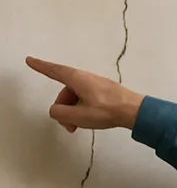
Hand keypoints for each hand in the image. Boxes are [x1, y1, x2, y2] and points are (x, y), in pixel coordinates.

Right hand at [25, 57, 142, 132]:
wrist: (135, 111)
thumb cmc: (106, 111)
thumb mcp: (77, 115)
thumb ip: (59, 113)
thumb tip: (56, 111)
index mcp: (76, 79)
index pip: (54, 71)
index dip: (41, 67)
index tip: (30, 60)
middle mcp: (86, 78)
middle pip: (66, 92)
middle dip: (63, 109)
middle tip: (68, 126)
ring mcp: (97, 85)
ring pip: (77, 98)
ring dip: (74, 112)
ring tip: (79, 126)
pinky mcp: (106, 93)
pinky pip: (88, 100)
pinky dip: (84, 110)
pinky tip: (89, 121)